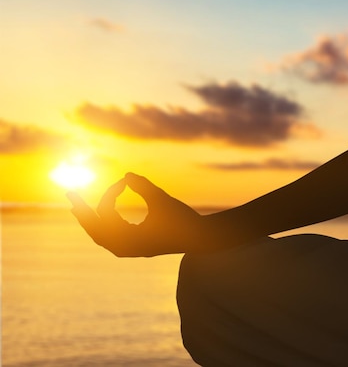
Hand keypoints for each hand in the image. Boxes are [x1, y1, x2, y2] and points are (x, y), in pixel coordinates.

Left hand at [68, 173, 203, 256]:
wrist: (201, 238)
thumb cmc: (182, 219)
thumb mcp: (162, 199)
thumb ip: (143, 186)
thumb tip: (126, 174)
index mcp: (129, 240)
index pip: (107, 215)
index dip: (112, 193)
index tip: (124, 181)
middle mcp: (127, 248)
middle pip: (95, 231)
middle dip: (82, 213)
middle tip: (70, 196)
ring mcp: (132, 249)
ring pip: (103, 236)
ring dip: (92, 221)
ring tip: (79, 208)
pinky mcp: (139, 247)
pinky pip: (114, 238)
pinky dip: (106, 226)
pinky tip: (106, 215)